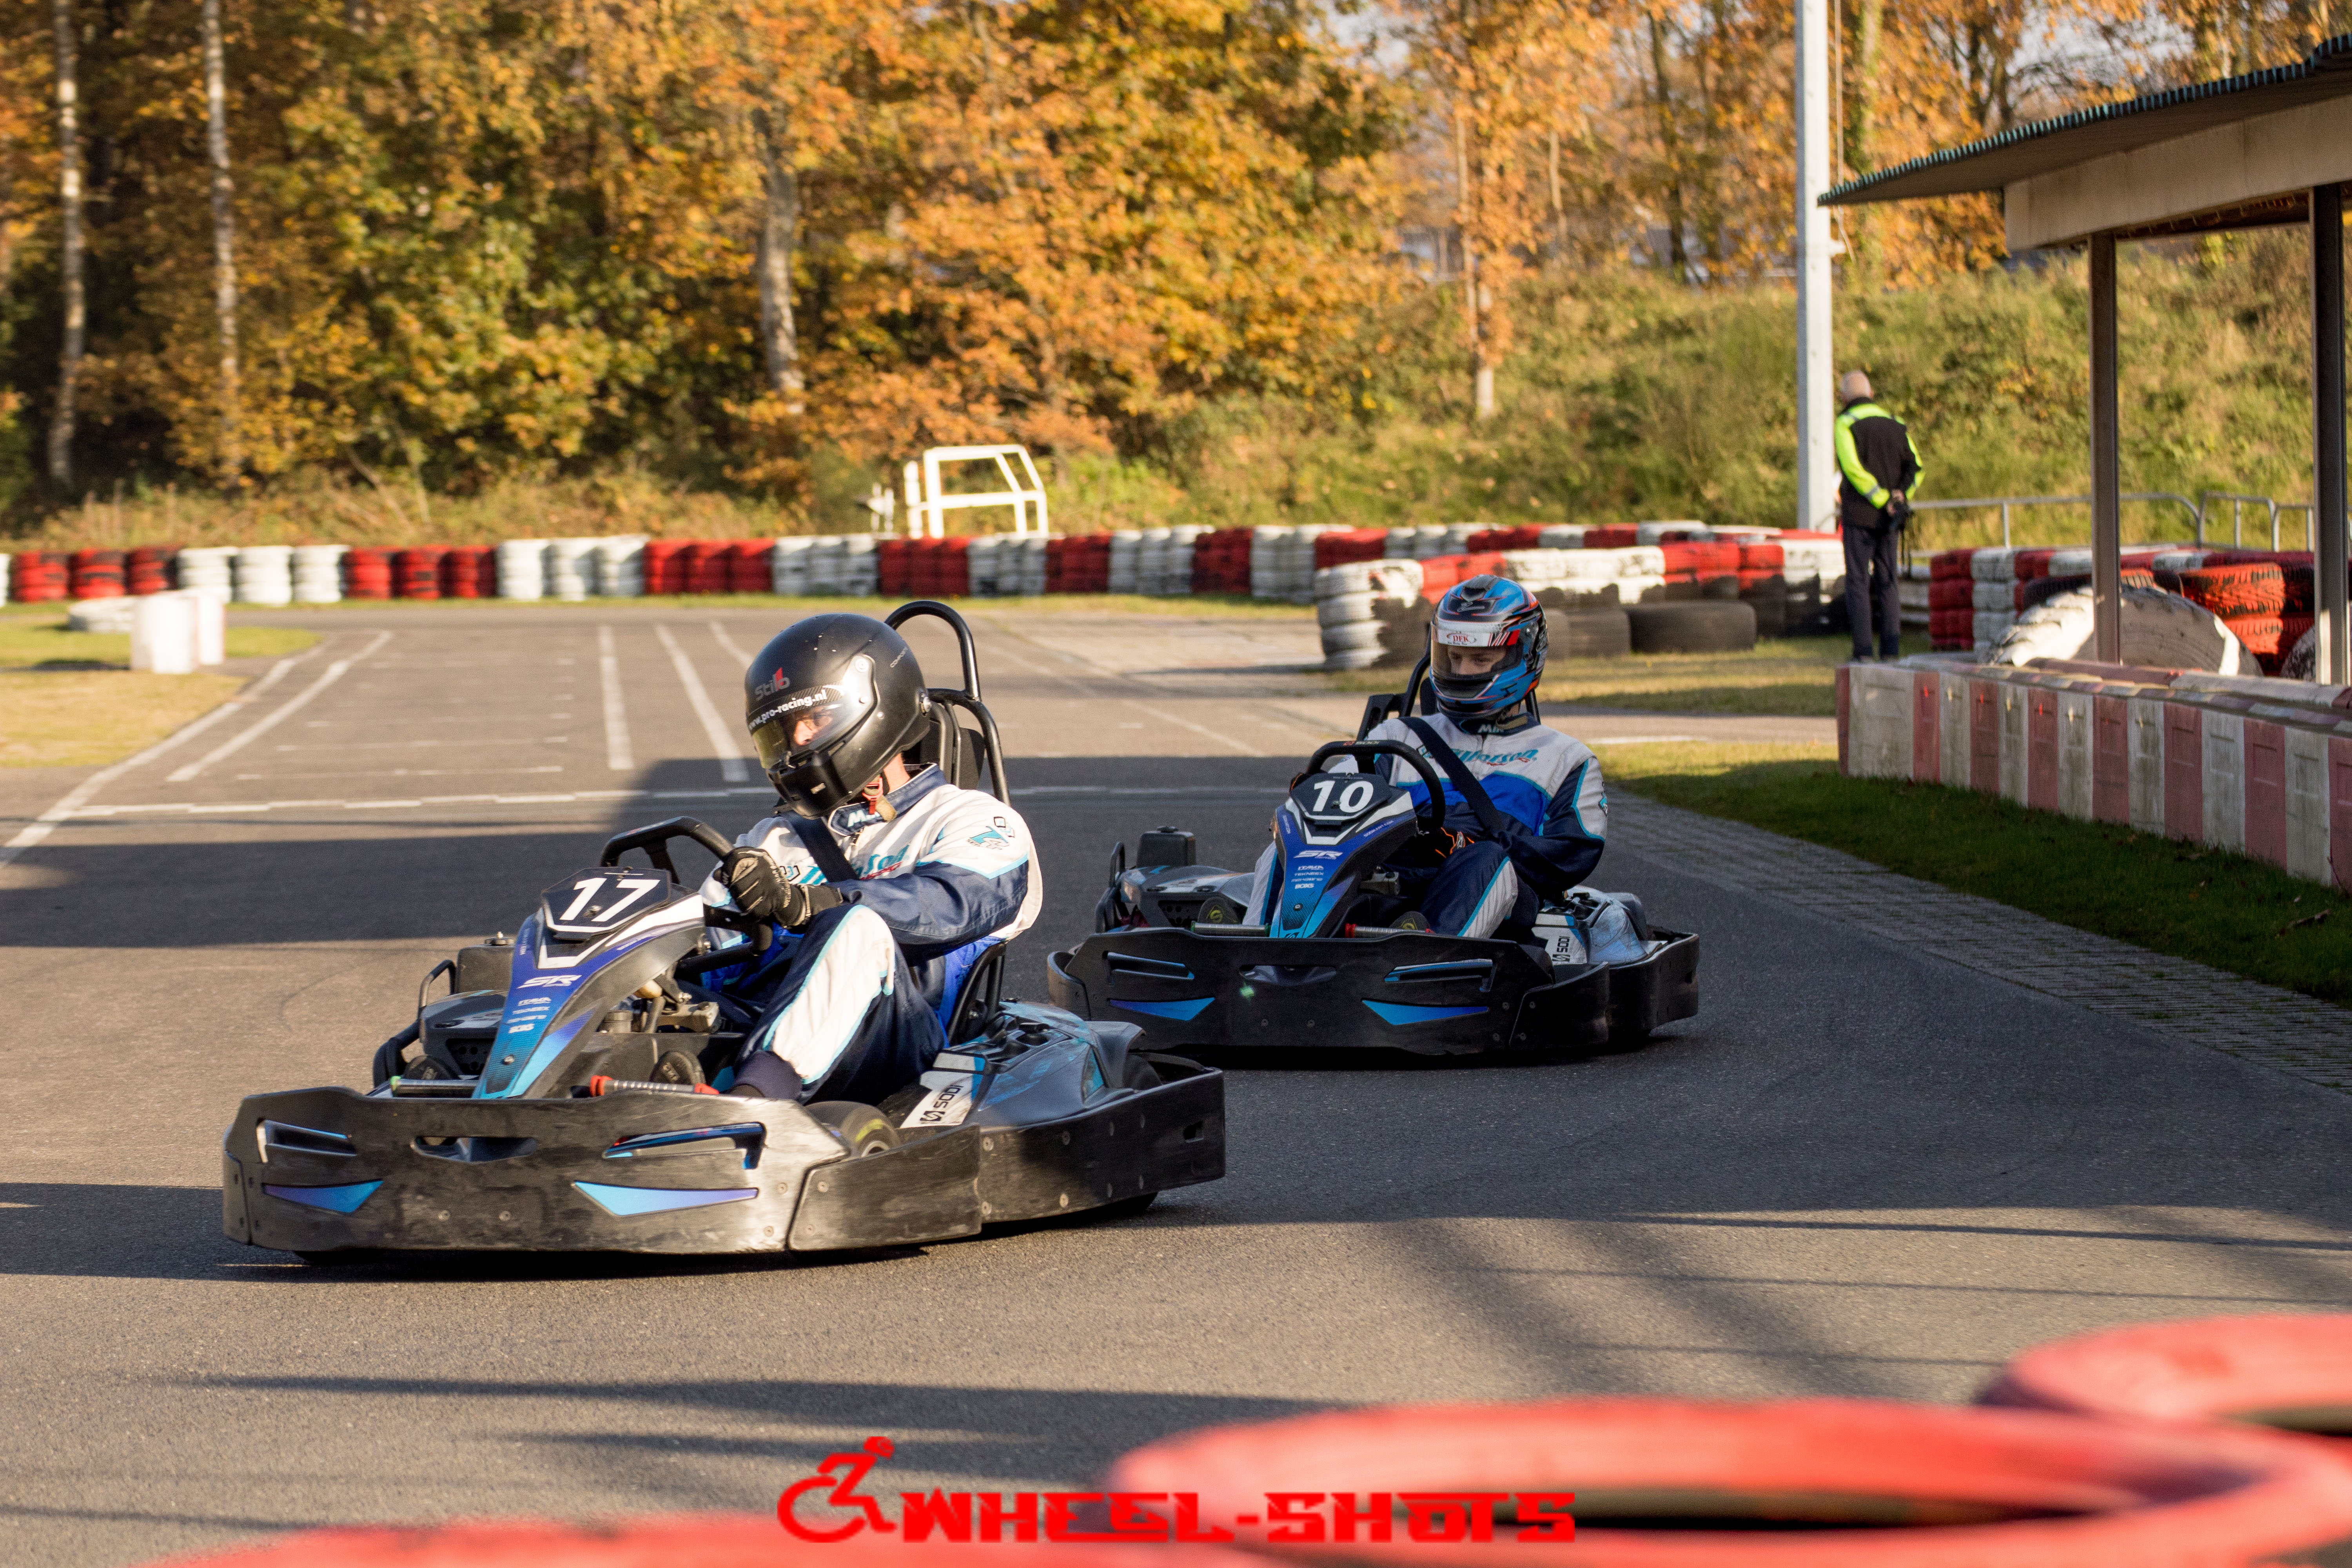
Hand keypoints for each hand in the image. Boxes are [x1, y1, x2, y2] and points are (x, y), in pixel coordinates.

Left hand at [723, 850, 843, 929]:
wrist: (788, 897)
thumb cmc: (764, 882)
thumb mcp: (749, 870)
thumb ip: (731, 870)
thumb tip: (716, 875)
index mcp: (759, 855)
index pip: (733, 860)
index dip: (726, 872)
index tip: (728, 879)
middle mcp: (765, 866)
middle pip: (735, 885)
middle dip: (736, 893)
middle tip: (743, 893)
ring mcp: (770, 883)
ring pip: (742, 899)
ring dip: (742, 904)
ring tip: (750, 900)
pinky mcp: (774, 899)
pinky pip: (751, 910)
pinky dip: (750, 913)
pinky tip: (756, 908)